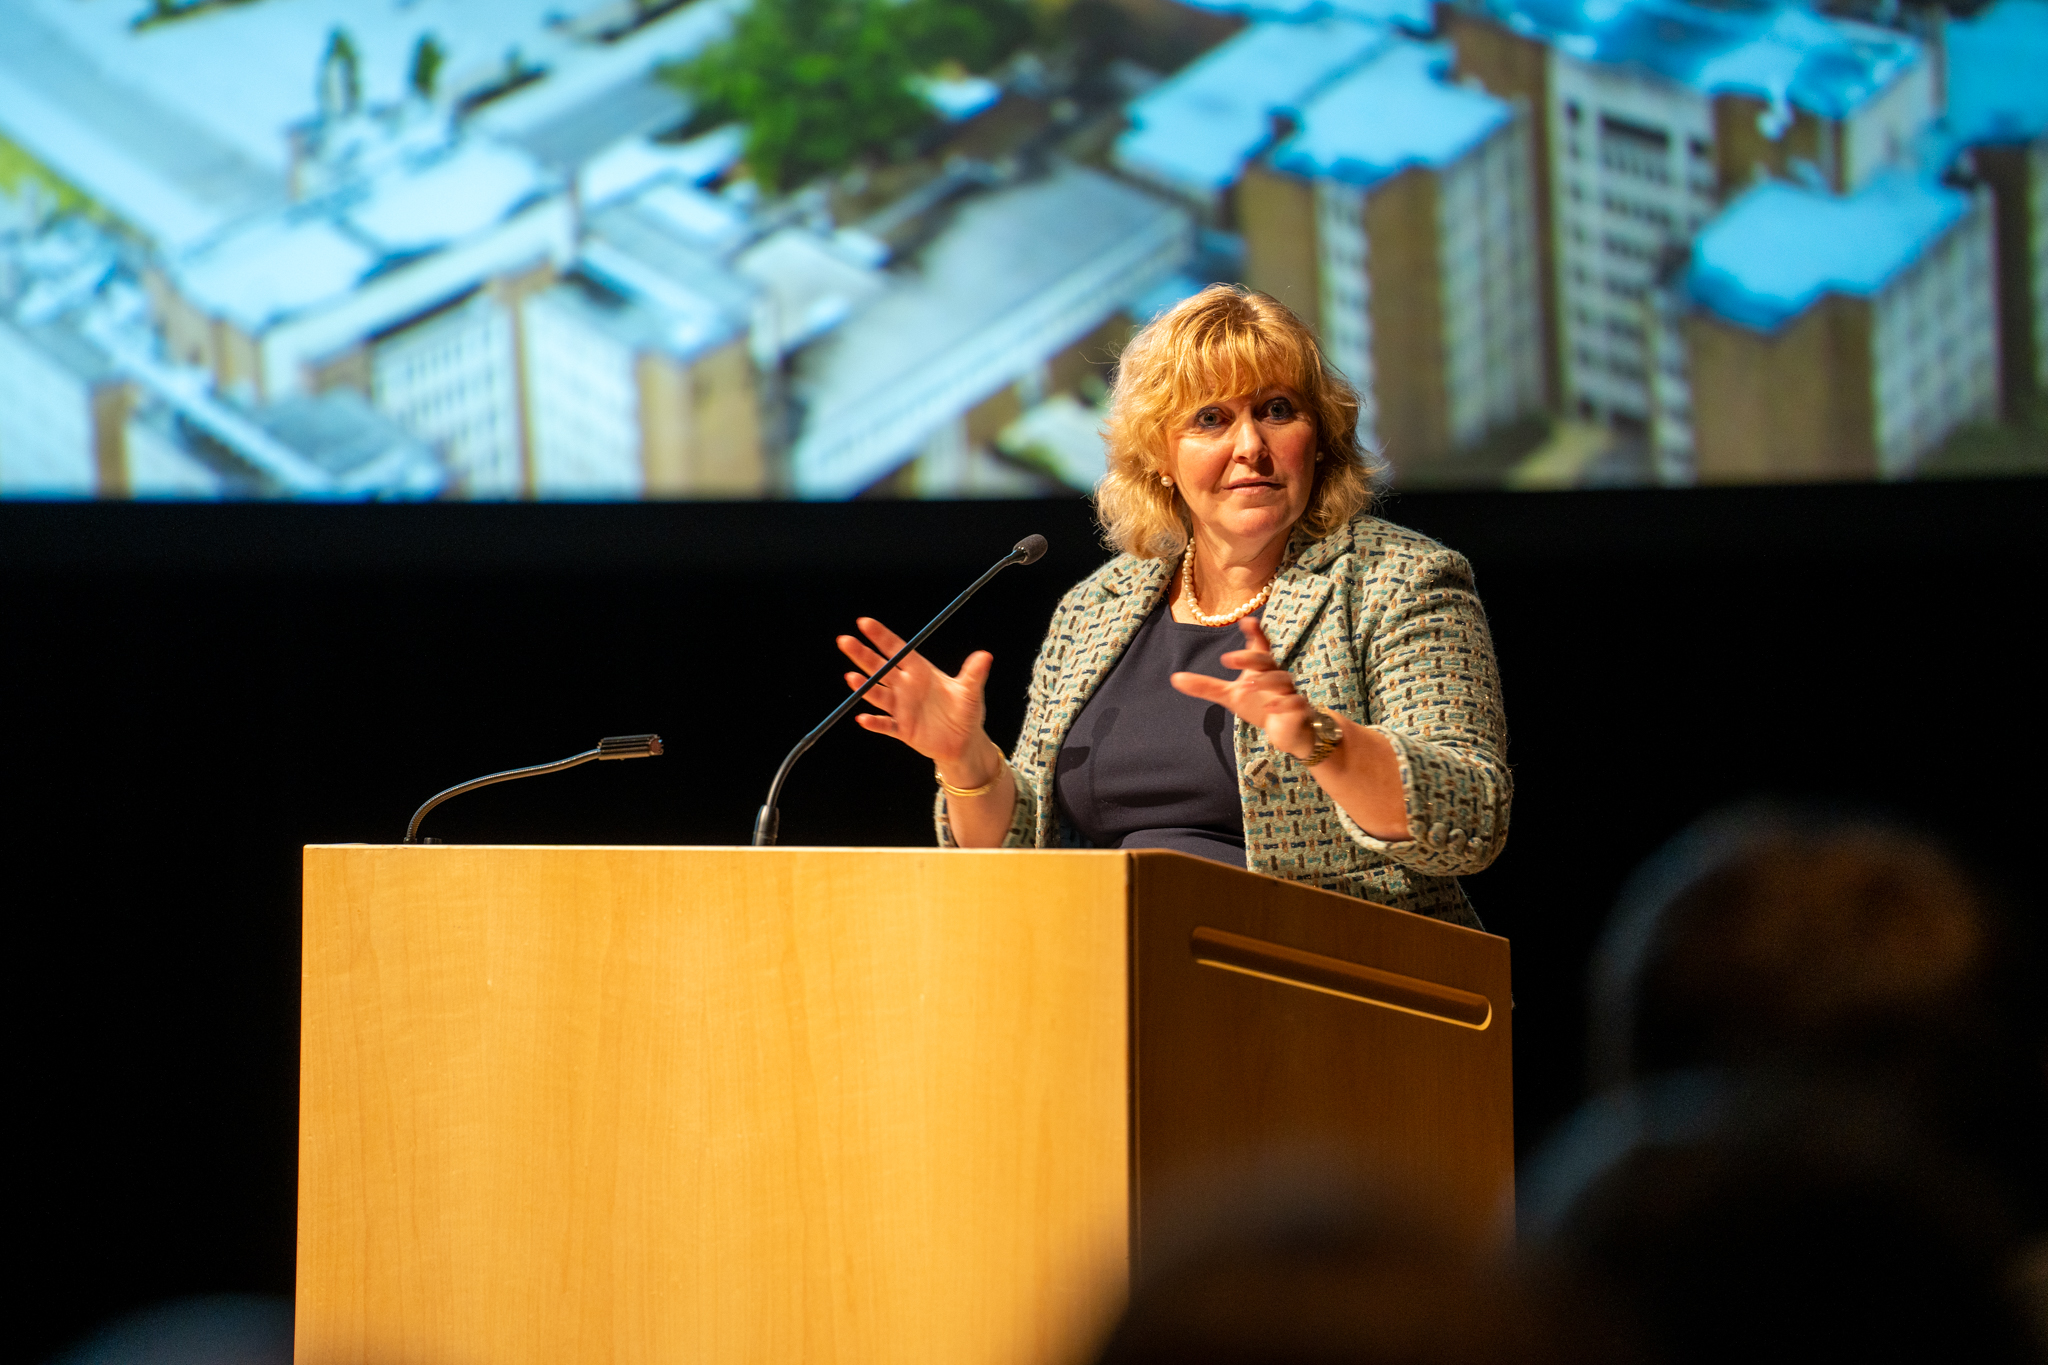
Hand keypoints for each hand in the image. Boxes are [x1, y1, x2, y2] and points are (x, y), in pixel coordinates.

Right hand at [837, 617, 996, 775]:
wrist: (964, 741)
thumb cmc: (967, 711)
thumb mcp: (971, 692)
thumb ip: (974, 674)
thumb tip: (986, 656)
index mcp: (920, 672)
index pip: (898, 650)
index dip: (881, 636)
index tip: (864, 623)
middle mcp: (906, 687)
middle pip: (880, 668)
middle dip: (862, 655)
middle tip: (844, 640)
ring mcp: (901, 708)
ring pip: (877, 694)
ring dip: (864, 687)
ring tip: (851, 678)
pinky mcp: (902, 729)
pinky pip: (884, 725)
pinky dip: (874, 722)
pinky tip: (863, 718)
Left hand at [1169, 616, 1317, 759]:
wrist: (1285, 732)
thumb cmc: (1260, 706)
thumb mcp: (1229, 696)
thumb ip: (1205, 686)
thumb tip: (1174, 677)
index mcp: (1260, 668)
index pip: (1259, 646)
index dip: (1254, 633)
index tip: (1245, 621)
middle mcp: (1275, 675)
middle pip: (1265, 660)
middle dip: (1249, 657)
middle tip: (1227, 658)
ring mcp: (1289, 691)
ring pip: (1281, 680)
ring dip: (1264, 681)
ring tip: (1246, 684)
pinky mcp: (1298, 709)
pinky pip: (1294, 702)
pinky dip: (1284, 704)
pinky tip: (1270, 707)